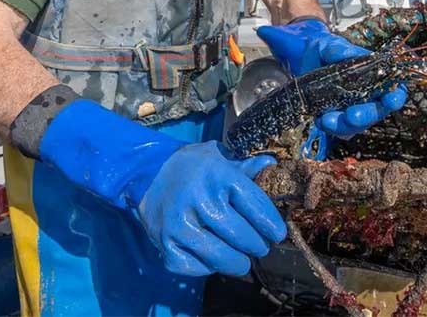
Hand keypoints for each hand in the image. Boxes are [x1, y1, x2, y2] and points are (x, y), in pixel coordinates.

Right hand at [138, 141, 285, 275]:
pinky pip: (198, 268)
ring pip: (223, 258)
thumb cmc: (192, 167)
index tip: (278, 234)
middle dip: (257, 245)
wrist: (149, 174)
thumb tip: (271, 164)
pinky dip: (209, 266)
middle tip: (260, 245)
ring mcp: (180, 225)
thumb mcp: (218, 158)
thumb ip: (245, 166)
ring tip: (242, 257)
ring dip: (238, 261)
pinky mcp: (166, 246)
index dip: (270, 223)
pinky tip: (213, 255)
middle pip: (242, 237)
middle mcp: (199, 201)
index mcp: (217, 175)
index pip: (254, 206)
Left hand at [258, 19, 406, 138]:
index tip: (390, 100)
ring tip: (326, 119)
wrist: (304, 60)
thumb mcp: (330, 45)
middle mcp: (369, 96)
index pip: (394, 90)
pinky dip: (330, 128)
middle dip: (365, 116)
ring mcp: (353, 109)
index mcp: (376, 77)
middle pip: (376, 112)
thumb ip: (339, 50)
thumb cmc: (325, 50)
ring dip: (343, 126)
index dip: (395, 97)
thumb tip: (350, 55)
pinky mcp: (337, 118)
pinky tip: (319, 119)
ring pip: (357, 126)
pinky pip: (339, 130)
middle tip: (352, 115)